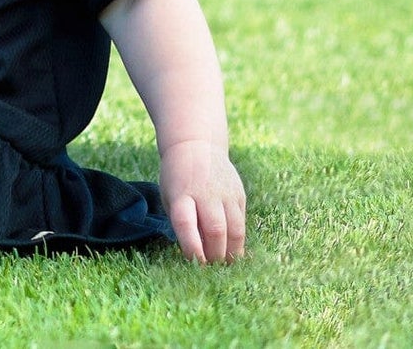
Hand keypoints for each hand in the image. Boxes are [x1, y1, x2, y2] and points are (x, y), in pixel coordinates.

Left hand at [160, 137, 245, 263]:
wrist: (195, 144)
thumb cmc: (177, 178)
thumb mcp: (170, 196)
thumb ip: (181, 223)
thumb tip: (197, 254)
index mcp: (181, 194)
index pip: (186, 224)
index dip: (192, 248)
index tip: (195, 263)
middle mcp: (205, 192)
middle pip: (215, 229)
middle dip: (215, 255)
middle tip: (212, 268)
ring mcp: (225, 192)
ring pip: (235, 229)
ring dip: (231, 253)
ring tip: (225, 264)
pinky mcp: (239, 193)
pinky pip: (242, 222)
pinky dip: (239, 241)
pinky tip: (234, 251)